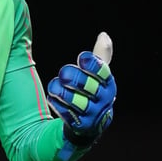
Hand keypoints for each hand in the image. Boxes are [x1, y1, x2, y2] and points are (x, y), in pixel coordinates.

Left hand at [47, 32, 116, 146]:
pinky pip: (67, 114)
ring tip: (54, 86)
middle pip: (88, 85)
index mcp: (108, 83)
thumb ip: (100, 56)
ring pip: (77, 101)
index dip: (92, 63)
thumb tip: (104, 35)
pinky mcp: (81, 125)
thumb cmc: (92, 91)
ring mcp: (93, 114)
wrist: (91, 123)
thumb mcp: (98, 75)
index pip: (103, 71)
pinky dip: (57, 104)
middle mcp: (104, 99)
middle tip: (63, 73)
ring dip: (62, 91)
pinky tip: (52, 98)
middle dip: (73, 76)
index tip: (81, 58)